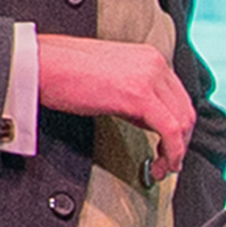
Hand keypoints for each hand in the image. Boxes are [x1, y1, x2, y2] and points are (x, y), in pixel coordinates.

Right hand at [35, 34, 194, 180]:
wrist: (40, 64)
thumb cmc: (64, 72)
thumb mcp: (111, 78)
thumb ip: (134, 92)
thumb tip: (147, 119)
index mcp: (150, 58)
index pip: (178, 96)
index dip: (179, 126)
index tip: (170, 146)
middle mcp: (155, 64)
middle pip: (185, 109)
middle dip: (181, 142)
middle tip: (169, 163)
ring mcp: (150, 78)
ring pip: (182, 121)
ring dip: (177, 150)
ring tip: (163, 168)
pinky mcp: (139, 96)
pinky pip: (169, 129)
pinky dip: (172, 152)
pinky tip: (162, 164)